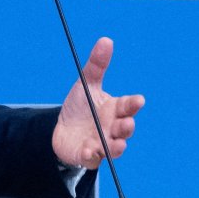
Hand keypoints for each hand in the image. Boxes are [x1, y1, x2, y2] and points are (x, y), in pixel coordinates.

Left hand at [53, 37, 144, 168]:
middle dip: (127, 127)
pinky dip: (92, 154)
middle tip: (126, 123)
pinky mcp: (89, 155)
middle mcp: (112, 127)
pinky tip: (89, 150)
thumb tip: (106, 40)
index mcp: (115, 109)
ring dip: (116, 145)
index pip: (128, 106)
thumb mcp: (86, 85)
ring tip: (117, 144)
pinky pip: (93, 157)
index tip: (138, 100)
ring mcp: (102, 143)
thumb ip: (97, 66)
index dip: (133, 104)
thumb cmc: (79, 107)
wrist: (60, 130)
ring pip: (114, 147)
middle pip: (124, 129)